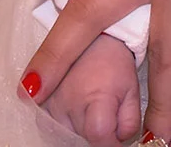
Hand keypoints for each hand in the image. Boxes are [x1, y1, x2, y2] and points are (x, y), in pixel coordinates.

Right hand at [45, 32, 140, 146]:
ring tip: (89, 104)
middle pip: (81, 138)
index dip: (110, 142)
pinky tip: (74, 106)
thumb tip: (120, 141)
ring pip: (64, 134)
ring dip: (78, 128)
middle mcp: (67, 100)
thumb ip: (129, 121)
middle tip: (106, 111)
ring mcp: (49, 100)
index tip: (116, 136)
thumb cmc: (114, 60)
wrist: (91, 35)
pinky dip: (62, 122)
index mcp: (95, 96)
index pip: (98, 136)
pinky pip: (49, 124)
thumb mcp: (132, 90)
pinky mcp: (38, 99)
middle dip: (95, 133)